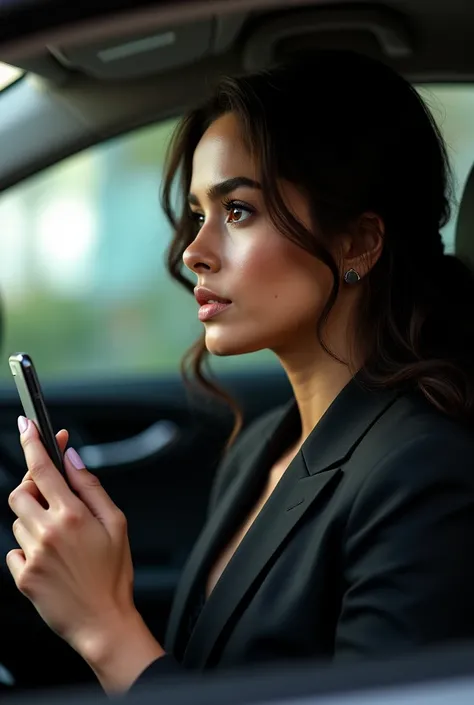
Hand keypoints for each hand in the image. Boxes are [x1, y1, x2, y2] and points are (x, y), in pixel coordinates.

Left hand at [6, 416, 136, 660]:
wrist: (103, 622)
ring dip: (33, 522)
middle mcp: (47, 532)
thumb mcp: (116, 523)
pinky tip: (52, 561)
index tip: (27, 427)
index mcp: (72, 515)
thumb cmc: (115, 574)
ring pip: (18, 522)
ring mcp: (32, 556)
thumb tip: (72, 459)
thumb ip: (91, 487)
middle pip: (20, 493)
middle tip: (51, 498)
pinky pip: (14, 551)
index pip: (43, 469)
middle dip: (32, 489)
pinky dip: (28, 549)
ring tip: (60, 541)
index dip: (32, 443)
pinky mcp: (22, 577)